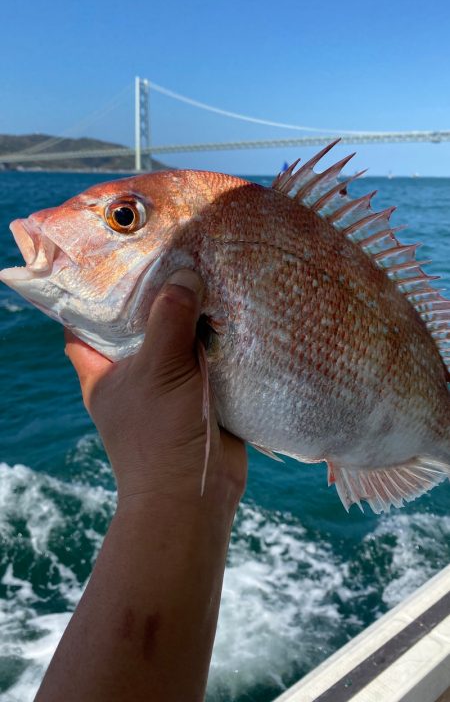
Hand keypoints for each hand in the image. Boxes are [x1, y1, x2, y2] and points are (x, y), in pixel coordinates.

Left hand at [65, 269, 246, 505]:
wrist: (195, 497)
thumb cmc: (160, 436)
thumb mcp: (159, 370)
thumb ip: (169, 320)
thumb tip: (185, 275)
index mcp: (103, 371)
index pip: (83, 325)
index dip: (91, 295)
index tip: (111, 262)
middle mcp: (132, 375)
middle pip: (137, 325)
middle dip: (155, 295)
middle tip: (173, 254)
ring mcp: (168, 385)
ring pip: (177, 339)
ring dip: (192, 314)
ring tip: (206, 270)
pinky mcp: (201, 394)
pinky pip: (208, 357)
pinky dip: (219, 337)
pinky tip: (233, 308)